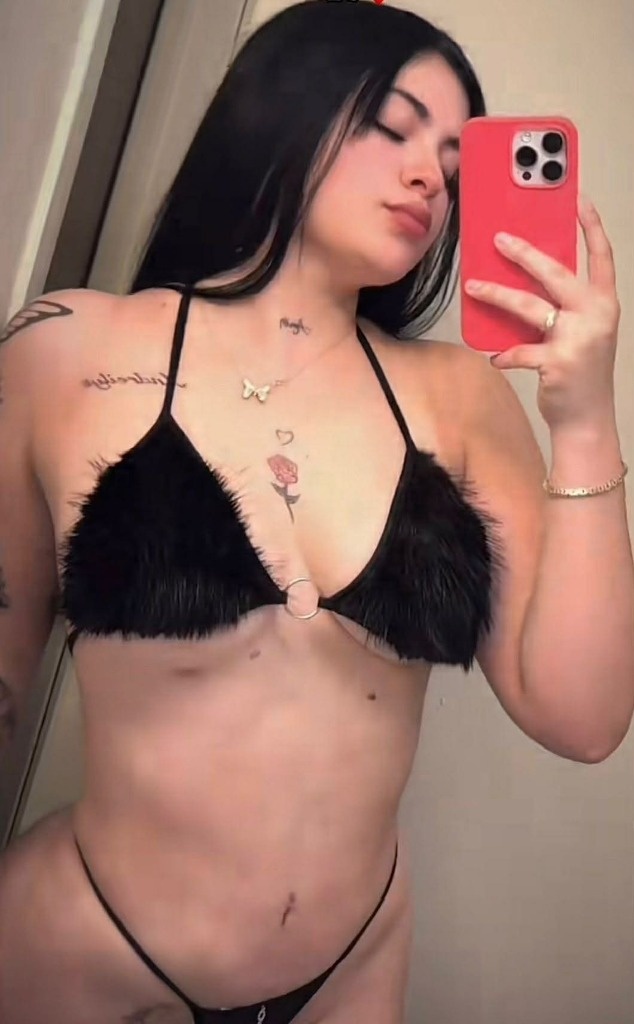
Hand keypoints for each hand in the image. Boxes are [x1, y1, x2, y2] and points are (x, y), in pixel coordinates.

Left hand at [464, 196, 620, 431]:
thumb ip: (563, 306)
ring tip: (474, 286)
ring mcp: (578, 339)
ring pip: (528, 306)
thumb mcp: (582, 331)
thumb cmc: (580, 371)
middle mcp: (596, 315)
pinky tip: (494, 356)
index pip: (601, 255)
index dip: (591, 225)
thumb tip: (524, 277)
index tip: (578, 199)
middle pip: (556, 272)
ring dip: (497, 294)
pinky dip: (504, 354)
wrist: (586, 418)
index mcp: (604, 302)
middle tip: (498, 239)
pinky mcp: (558, 363)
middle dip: (524, 253)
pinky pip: (520, 351)